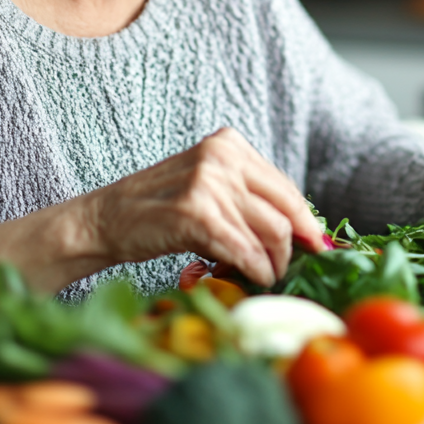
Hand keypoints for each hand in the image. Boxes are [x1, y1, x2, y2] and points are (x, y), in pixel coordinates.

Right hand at [83, 127, 324, 286]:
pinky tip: (255, 278)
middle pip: (285, 209)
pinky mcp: (197, 214)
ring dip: (275, 263)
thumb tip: (304, 229)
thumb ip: (248, 197)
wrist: (105, 219)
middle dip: (297, 245)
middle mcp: (221, 157)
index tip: (318, 245)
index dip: (306, 221)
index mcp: (229, 144)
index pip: (285, 187)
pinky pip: (245, 250)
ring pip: (271, 232)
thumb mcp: (208, 186)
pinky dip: (257, 270)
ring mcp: (209, 184)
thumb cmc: (159, 209)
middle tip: (293, 267)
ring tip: (268, 276)